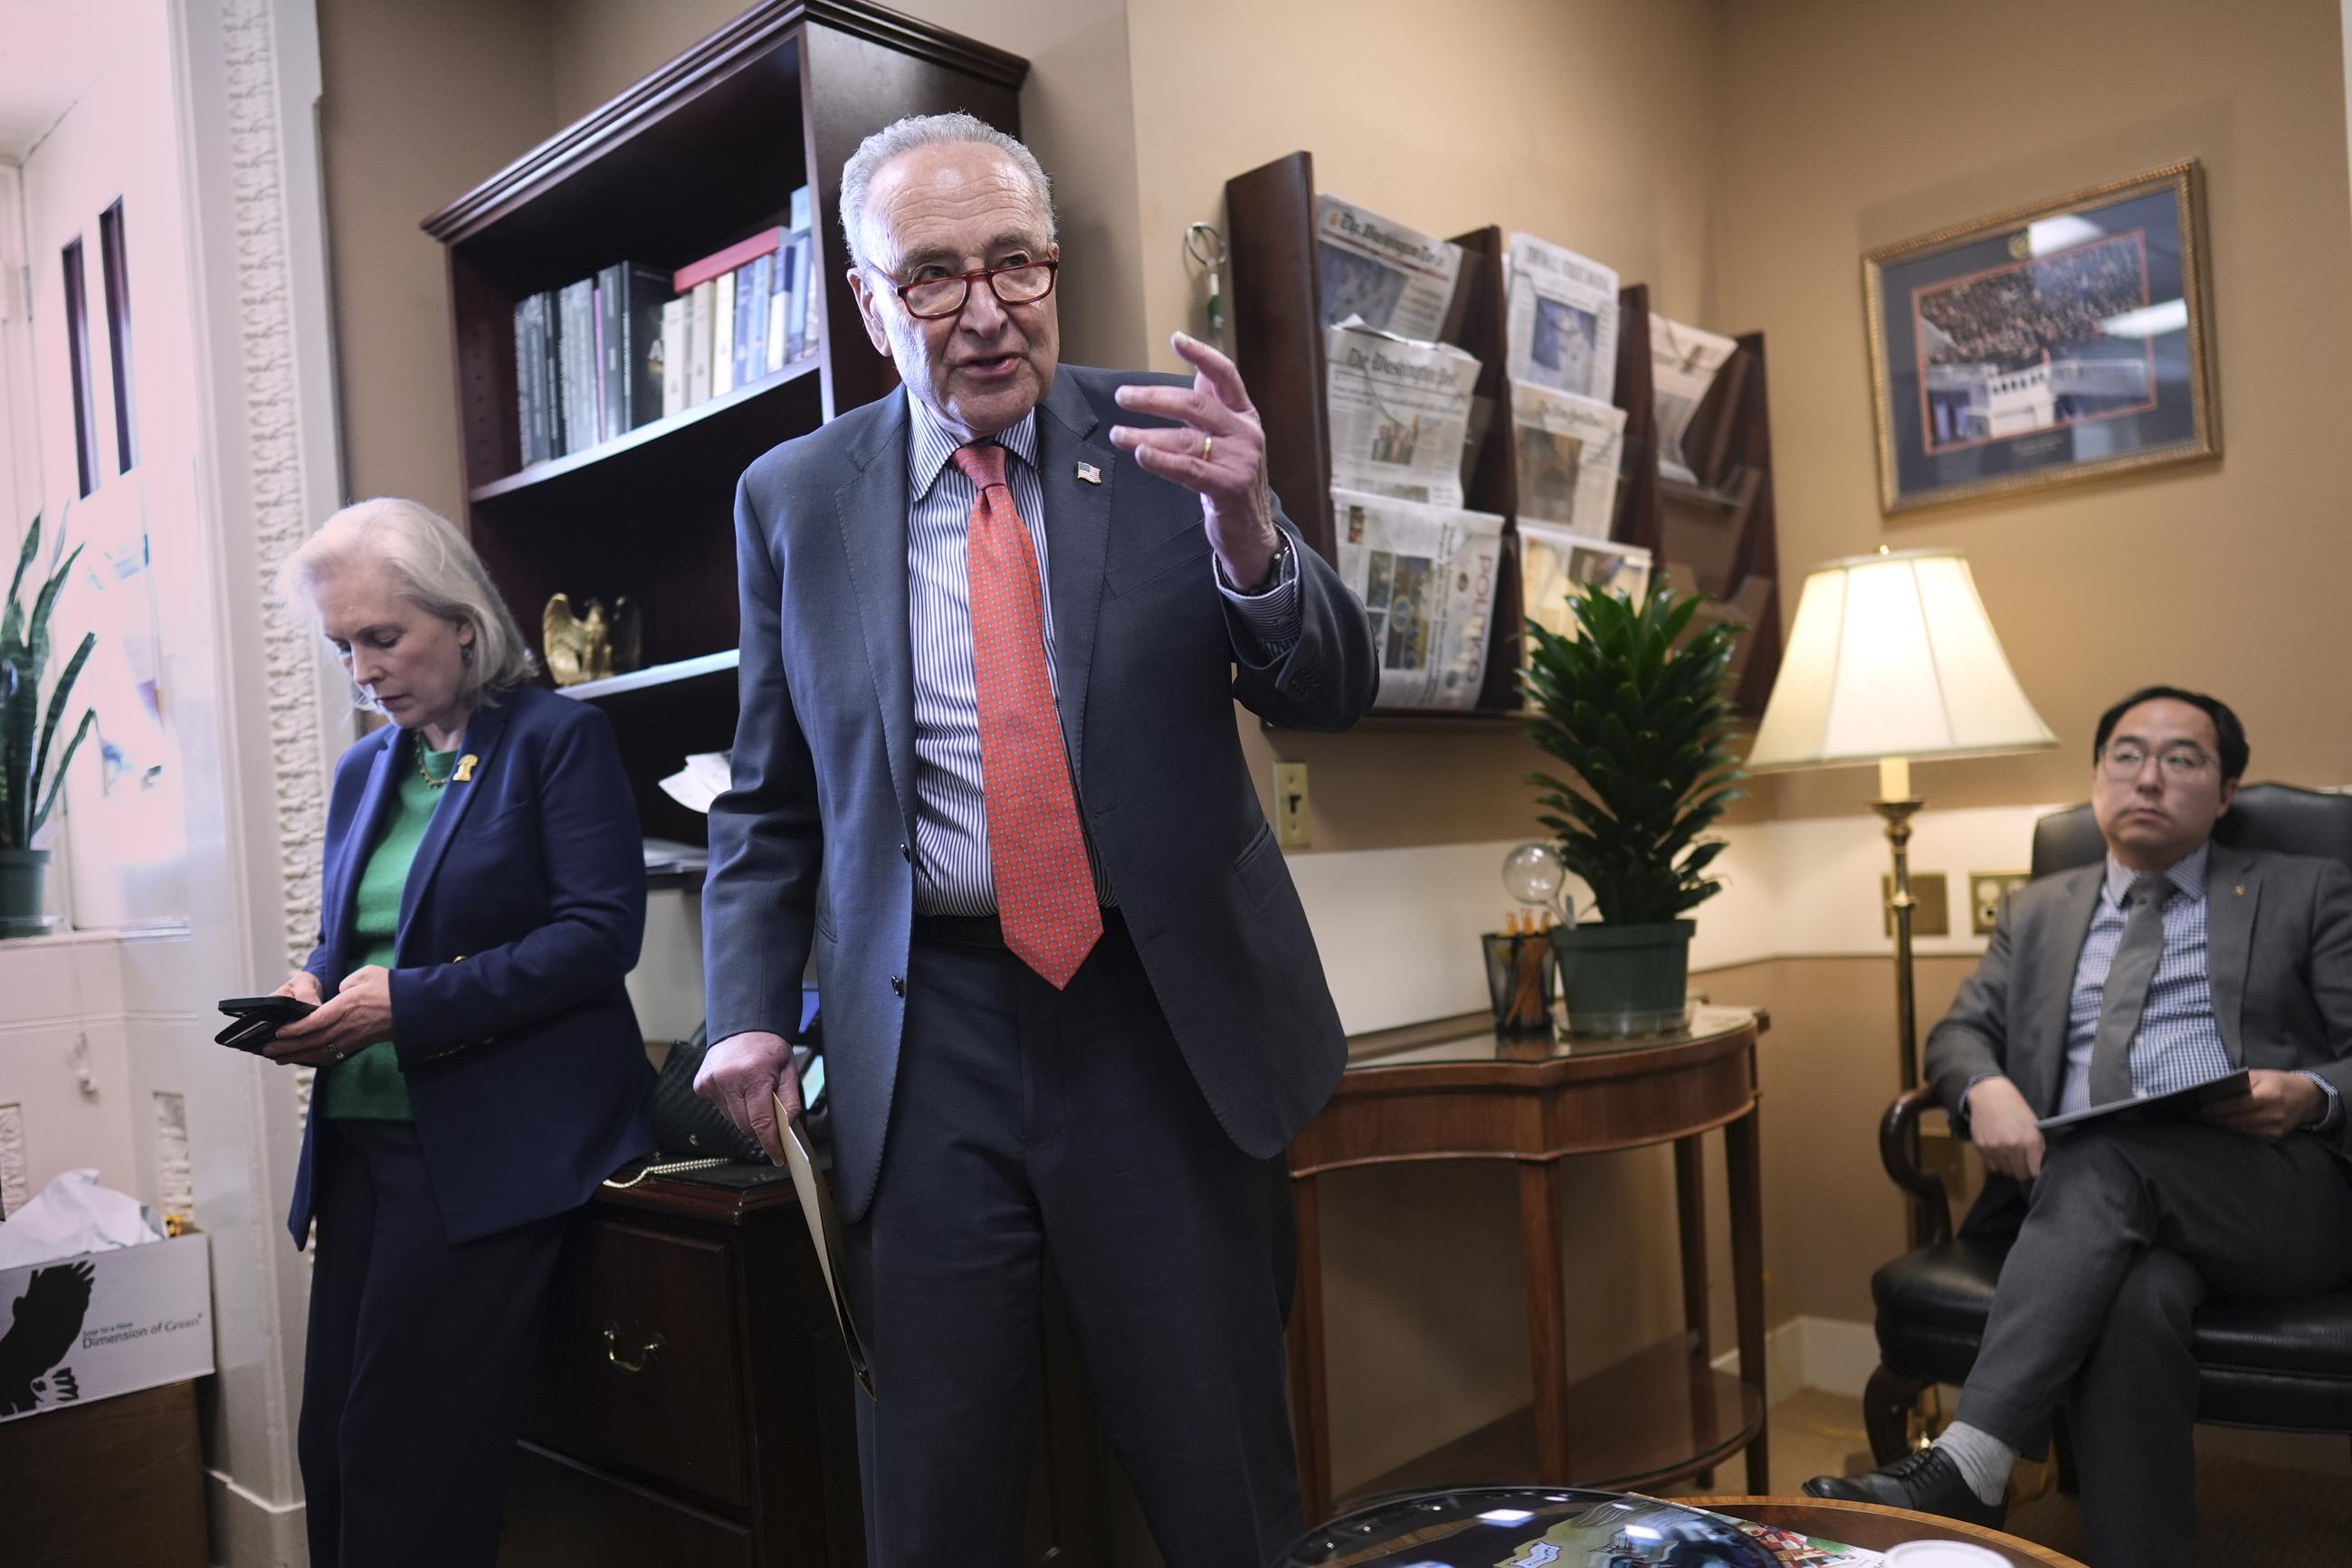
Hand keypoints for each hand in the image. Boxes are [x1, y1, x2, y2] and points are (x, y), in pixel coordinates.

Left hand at [267, 965, 393, 1067]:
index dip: (295, 1029)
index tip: (277, 1032)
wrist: (415, 1006)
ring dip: (296, 1056)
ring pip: (320, 1051)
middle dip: (287, 1047)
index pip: (315, 1022)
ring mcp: (353, 1038)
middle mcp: (348, 1026)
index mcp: (347, 1007)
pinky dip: (314, 1059)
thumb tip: (338, 992)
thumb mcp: (366, 974)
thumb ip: (346, 982)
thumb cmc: (391, 987)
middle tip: (267, 1050)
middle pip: (312, 1040)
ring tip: (278, 1058)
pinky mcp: (358, 1044)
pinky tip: (303, 1059)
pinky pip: (332, 1055)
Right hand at [694, 1030, 801, 1165]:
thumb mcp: (789, 1070)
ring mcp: (711, 1083)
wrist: (744, 1026)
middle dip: (759, 1130)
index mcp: (753, 1075)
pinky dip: (732, 1106)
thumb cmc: (768, 1047)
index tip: (777, 1156)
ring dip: (745, 1116)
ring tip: (754, 1095)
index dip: (771, 1143)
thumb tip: (787, 1129)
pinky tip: (738, 1090)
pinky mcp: (701, 1085)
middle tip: (771, 1122)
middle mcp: (728, 1079)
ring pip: (731, 1119)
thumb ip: (791, 1101)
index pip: (761, 1122)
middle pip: (744, 1125)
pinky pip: (720, 1108)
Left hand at [1107, 331, 1280, 588]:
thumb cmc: (1231, 480)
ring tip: (1117, 434)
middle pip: (1196, 405)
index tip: (1176, 339)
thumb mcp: (1229, 439)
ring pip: (1186, 438)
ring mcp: (1240, 461)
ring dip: (1146, 434)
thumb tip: (1199, 371)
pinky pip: (1189, 469)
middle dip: (1155, 398)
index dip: (1202, 355)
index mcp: (1245, 415)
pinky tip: (1141, 453)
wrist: (1252, 533)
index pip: (1226, 376)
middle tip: (1122, 397)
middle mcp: (1246, 433)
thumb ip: (1216, 407)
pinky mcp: (1228, 488)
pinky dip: (1162, 460)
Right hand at [1965, 1076, 2046, 1181]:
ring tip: (2008, 1157)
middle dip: (2021, 1171)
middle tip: (2020, 1164)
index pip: (2034, 1171)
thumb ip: (2037, 1146)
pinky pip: (1991, 1165)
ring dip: (2008, 1167)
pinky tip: (1997, 1152)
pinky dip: (1995, 1163)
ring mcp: (1996, 1147)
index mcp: (2030, 1140)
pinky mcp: (1982, 1146)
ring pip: (2005, 1171)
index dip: (2033, 1171)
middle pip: (2019, 1173)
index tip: (2031, 1168)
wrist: (1990, 1095)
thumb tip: (2036, 1165)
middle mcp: (2014, 1146)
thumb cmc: (2016, 1108)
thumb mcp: (2033, 1124)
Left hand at [2200, 1068, 2325, 1141]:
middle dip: (2214, 1118)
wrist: (2307, 1097)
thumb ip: (2239, 1083)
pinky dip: (2235, 1130)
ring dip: (2222, 1125)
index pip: (2238, 1105)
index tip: (2200, 1108)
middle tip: (2195, 1115)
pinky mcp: (2274, 1137)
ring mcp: (2274, 1129)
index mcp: (2269, 1097)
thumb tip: (2214, 1090)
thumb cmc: (2278, 1083)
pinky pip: (2249, 1135)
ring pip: (2241, 1130)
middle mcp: (2273, 1115)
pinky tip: (2223, 1125)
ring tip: (2204, 1119)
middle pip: (2237, 1120)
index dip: (2218, 1108)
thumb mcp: (2260, 1076)